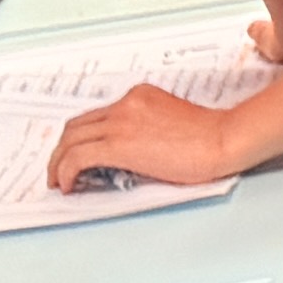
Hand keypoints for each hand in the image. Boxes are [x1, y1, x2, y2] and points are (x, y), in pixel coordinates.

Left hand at [47, 80, 242, 192]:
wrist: (223, 140)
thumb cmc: (210, 138)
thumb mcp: (171, 123)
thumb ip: (145, 129)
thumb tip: (127, 155)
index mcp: (140, 96)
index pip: (97, 116)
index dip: (81, 138)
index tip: (77, 154)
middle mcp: (126, 104)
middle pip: (77, 126)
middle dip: (62, 150)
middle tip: (59, 169)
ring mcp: (120, 122)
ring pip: (70, 140)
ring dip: (58, 163)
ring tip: (59, 181)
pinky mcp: (118, 144)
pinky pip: (77, 158)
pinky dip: (65, 172)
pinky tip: (68, 185)